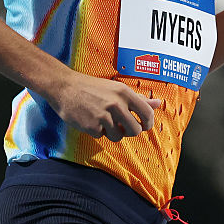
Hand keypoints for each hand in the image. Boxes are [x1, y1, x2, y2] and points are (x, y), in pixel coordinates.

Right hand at [47, 71, 162, 141]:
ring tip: (103, 121)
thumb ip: (138, 99)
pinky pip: (102, 137)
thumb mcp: (117, 89)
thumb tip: (158, 103)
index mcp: (124, 93)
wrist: (65, 87)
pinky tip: (91, 120)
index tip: (143, 125)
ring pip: (118, 136)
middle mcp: (116, 104)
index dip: (148, 123)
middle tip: (121, 125)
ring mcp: (104, 116)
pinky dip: (97, 132)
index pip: (147, 113)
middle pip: (135, 130)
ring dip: (112, 132)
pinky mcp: (92, 126)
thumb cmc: (92, 88)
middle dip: (130, 131)